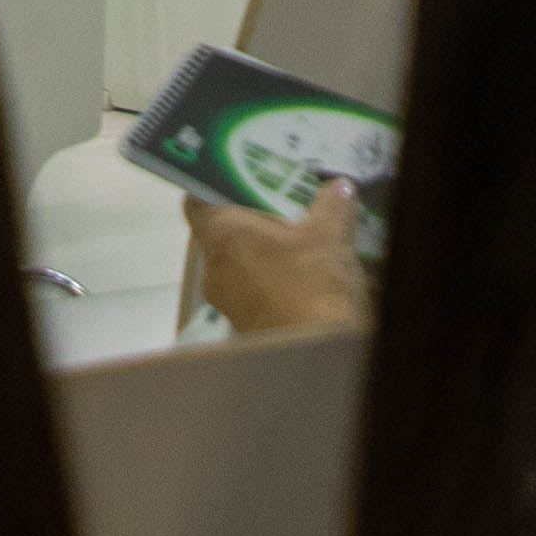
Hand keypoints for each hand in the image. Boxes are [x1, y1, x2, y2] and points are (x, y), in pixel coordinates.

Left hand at [186, 183, 372, 339]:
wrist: (320, 360)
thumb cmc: (313, 287)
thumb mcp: (331, 234)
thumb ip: (332, 204)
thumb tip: (339, 187)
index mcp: (222, 236)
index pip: (197, 201)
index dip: (214, 186)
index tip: (240, 175)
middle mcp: (216, 269)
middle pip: (223, 232)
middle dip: (252, 217)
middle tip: (283, 199)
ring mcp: (230, 302)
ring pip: (240, 263)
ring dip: (265, 250)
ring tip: (301, 234)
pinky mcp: (248, 326)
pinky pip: (255, 290)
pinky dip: (274, 278)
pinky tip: (306, 272)